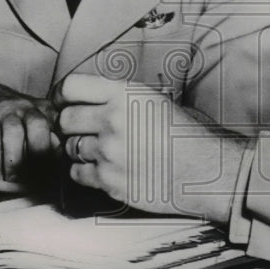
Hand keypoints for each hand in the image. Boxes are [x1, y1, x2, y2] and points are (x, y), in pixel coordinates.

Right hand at [0, 75, 59, 183]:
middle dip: (38, 152)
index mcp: (45, 110)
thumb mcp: (33, 123)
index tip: (53, 173)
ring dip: (14, 161)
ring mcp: (6, 109)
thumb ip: (46, 142)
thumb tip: (54, 174)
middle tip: (34, 177)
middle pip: (38, 126)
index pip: (59, 128)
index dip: (58, 151)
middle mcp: (28, 107)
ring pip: (14, 133)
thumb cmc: (12, 118)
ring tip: (12, 180)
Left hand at [52, 73, 248, 221]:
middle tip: (82, 129)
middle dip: (70, 124)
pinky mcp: (109, 181)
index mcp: (124, 94)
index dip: (62, 95)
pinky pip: (78, 174)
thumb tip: (91, 100)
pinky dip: (86, 171)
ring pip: (70, 148)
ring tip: (102, 150)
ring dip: (80, 149)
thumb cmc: (187, 133)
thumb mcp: (156, 99)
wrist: (206, 170)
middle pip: (64, 119)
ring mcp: (108, 153)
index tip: (64, 102)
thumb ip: (120, 97)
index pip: (70, 87)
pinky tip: (105, 168)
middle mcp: (112, 120)